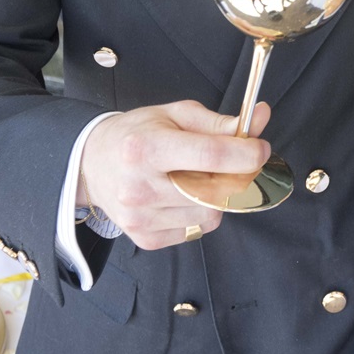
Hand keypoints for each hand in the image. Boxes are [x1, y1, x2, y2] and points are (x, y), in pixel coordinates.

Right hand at [81, 100, 270, 249]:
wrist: (92, 163)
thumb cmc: (138, 134)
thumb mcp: (175, 114)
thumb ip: (219, 122)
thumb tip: (260, 118)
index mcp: (146, 148)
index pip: (210, 156)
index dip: (245, 153)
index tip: (261, 148)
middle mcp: (140, 186)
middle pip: (214, 191)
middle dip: (237, 176)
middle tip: (238, 162)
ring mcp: (140, 217)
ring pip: (210, 215)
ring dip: (219, 197)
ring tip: (200, 178)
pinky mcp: (145, 238)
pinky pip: (196, 230)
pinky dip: (201, 213)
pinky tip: (184, 196)